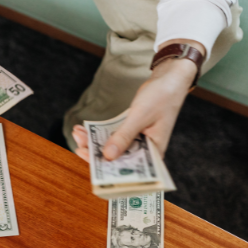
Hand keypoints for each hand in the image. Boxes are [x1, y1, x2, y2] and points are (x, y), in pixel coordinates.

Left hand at [72, 39, 203, 161]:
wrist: (169, 79)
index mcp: (155, 154)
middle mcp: (145, 151)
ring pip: (112, 148)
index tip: (89, 160)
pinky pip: (112, 136)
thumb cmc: (162, 97)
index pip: (129, 168)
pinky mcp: (131, 132)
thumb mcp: (140, 116)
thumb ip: (124, 136)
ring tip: (78, 133)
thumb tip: (108, 156)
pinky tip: (84, 128)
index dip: (107, 168)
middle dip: (96, 153)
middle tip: (78, 145)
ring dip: (94, 142)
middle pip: (117, 160)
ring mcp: (137, 142)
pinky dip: (99, 133)